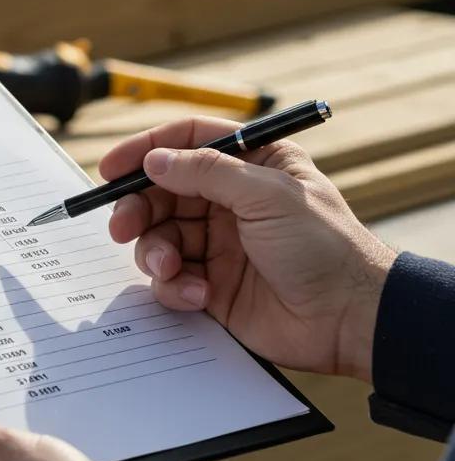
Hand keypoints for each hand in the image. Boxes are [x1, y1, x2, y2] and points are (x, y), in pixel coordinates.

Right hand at [102, 117, 395, 381]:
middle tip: (122, 227)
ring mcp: (218, 243)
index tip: (112, 167)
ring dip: (155, 252)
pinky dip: (174, 286)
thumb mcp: (267, 194)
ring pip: (159, 237)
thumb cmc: (325, 247)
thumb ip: (207, 172)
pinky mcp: (211, 284)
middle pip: (161, 192)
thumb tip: (155, 160)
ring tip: (171, 267)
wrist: (348, 318)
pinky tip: (198, 295)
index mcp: (250, 165)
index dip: (147, 150)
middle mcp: (229, 201)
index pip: (188, 142)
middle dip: (137, 209)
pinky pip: (171, 278)